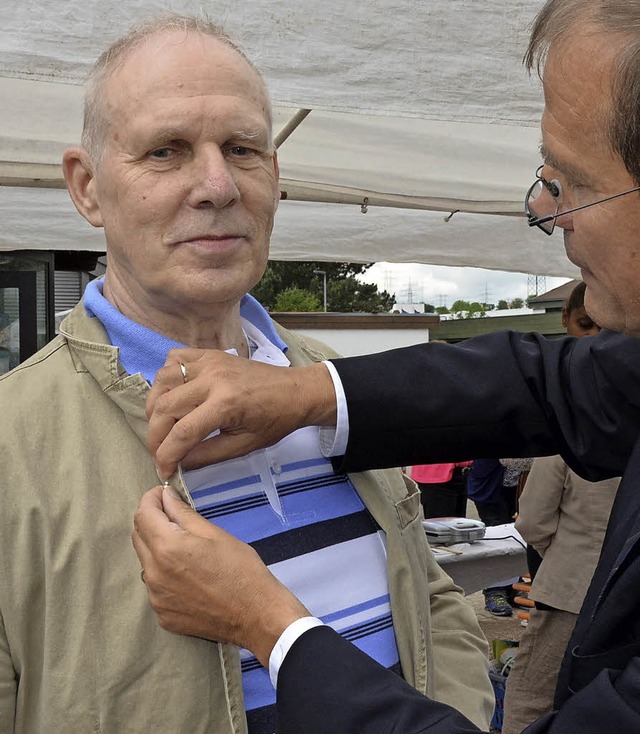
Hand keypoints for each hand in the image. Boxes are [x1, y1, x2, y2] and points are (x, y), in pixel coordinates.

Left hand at [131, 485, 309, 666]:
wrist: (256, 615)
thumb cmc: (241, 569)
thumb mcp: (215, 533)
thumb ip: (183, 513)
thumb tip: (165, 496)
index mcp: (167, 548)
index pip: (143, 514)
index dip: (151, 498)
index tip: (164, 494)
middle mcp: (153, 573)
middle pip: (138, 536)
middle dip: (152, 520)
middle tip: (174, 516)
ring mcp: (155, 597)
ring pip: (146, 562)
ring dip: (157, 548)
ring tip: (185, 549)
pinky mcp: (162, 615)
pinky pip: (155, 585)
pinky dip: (164, 573)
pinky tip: (189, 575)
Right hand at [147, 349, 336, 480]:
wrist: (296, 391)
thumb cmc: (275, 420)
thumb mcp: (243, 446)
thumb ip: (207, 456)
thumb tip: (177, 463)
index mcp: (226, 403)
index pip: (181, 434)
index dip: (166, 456)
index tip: (164, 471)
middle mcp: (213, 378)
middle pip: (165, 407)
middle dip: (155, 436)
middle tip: (160, 453)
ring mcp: (209, 362)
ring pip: (163, 381)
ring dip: (155, 406)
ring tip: (162, 426)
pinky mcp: (209, 354)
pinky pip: (174, 359)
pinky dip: (166, 378)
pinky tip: (173, 395)